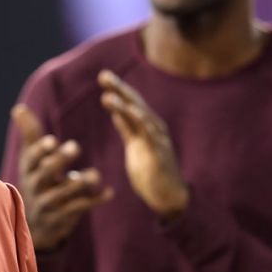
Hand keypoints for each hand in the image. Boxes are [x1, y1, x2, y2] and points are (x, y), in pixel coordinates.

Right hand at [12, 104, 112, 250]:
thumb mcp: (32, 160)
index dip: (40, 151)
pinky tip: (109, 192)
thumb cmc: (37, 181)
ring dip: (78, 184)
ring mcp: (47, 204)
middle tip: (75, 146)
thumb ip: (30, 135)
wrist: (35, 224)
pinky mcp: (61, 218)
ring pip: (61, 194)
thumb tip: (19, 108)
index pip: (30, 159)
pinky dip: (94, 200)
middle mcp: (35, 187)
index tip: (52, 140)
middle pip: (43, 175)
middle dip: (58, 161)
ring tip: (95, 174)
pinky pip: (78, 209)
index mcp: (28, 170)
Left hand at [98, 70, 188, 216]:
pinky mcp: (159, 153)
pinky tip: (130, 110)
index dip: (118, 90)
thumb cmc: (151, 172)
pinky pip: (149, 133)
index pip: (130, 103)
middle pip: (135, 104)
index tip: (103, 76)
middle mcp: (154, 129)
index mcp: (145, 127)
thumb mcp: (134, 146)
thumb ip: (127, 128)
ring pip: (141, 116)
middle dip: (120, 89)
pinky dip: (140, 120)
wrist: (167, 196)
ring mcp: (158, 139)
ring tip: (109, 94)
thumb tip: (116, 111)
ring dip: (125, 104)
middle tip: (103, 75)